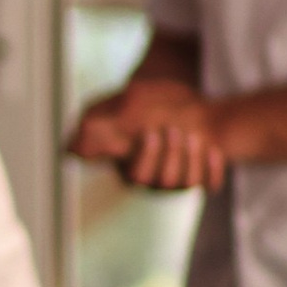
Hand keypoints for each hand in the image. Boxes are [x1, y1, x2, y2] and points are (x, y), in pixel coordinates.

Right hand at [70, 79, 228, 191]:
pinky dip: (214, 167)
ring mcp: (179, 180)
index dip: (145, 158)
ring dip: (192, 159)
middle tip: (172, 130)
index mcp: (130, 164)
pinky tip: (213, 149)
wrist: (186, 102)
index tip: (150, 133)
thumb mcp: (124, 103)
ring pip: (187, 183)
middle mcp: (154, 178)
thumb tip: (72, 149)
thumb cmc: (150, 102)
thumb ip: (98, 122)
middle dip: (169, 155)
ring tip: (194, 135)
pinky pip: (211, 183)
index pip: (134, 176)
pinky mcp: (201, 178)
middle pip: (162, 181)